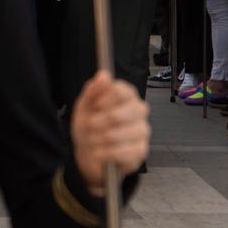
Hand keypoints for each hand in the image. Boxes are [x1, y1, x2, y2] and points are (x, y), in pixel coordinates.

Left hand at [70, 71, 149, 197]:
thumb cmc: (90, 126)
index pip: (124, 90)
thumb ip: (93, 90)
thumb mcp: (85, 106)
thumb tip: (104, 75)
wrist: (89, 152)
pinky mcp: (141, 150)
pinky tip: (99, 152)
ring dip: (102, 138)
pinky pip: (126, 151)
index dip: (107, 98)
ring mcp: (142, 131)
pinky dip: (107, 153)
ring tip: (92, 140)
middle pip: (126, 112)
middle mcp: (138, 112)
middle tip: (90, 125)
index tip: (96, 105)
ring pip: (125, 132)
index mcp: (126, 96)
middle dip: (101, 121)